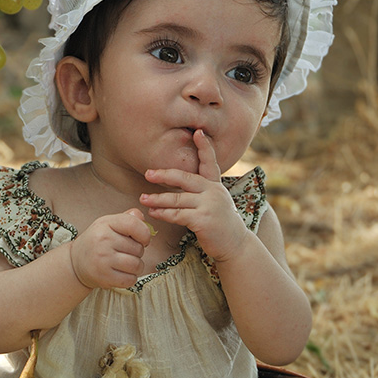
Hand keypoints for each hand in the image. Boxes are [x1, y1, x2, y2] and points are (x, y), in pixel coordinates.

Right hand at [69, 209, 151, 289]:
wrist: (75, 262)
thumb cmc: (97, 241)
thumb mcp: (108, 224)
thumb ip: (127, 218)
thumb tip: (142, 218)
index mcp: (105, 224)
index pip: (134, 224)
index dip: (144, 233)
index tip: (142, 239)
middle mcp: (103, 241)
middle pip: (138, 248)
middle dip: (138, 252)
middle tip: (126, 252)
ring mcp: (103, 260)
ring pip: (137, 265)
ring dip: (136, 266)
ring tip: (125, 263)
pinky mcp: (104, 277)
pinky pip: (131, 279)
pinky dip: (130, 278)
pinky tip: (121, 273)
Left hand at [139, 129, 247, 261]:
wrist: (234, 244)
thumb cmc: (220, 223)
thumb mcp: (215, 201)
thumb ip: (202, 190)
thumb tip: (181, 180)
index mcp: (215, 185)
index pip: (210, 162)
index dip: (204, 147)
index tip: (198, 132)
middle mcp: (213, 192)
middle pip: (185, 178)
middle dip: (164, 175)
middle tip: (148, 173)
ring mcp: (209, 205)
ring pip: (177, 199)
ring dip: (157, 199)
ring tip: (143, 199)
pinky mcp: (203, 220)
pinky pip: (178, 215)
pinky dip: (163, 214)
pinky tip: (153, 213)